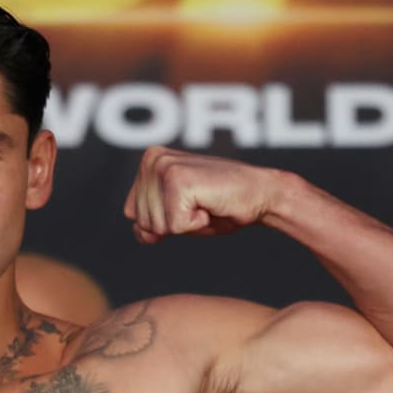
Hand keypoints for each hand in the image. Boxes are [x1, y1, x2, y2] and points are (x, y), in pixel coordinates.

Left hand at [122, 146, 280, 243]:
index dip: (162, 221)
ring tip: (205, 203)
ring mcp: (165, 167)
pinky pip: (175, 226)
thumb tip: (143, 233)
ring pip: (156, 225)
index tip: (188, 204)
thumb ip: (150, 223)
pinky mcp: (179, 180)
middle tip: (200, 204)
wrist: (260, 195)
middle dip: (173, 223)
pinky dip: (195, 224)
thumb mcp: (175, 216)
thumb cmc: (219, 206)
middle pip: (143, 221)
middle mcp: (153, 159)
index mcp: (149, 161)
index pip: (132, 214)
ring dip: (185, 223)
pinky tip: (209, 205)